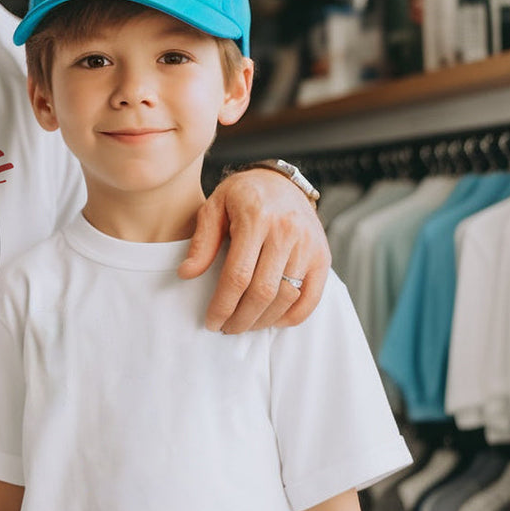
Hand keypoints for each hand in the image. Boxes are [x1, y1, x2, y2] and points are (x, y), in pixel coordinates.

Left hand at [180, 166, 328, 332]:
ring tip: (244, 325)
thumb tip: (186, 274)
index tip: (211, 322)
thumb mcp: (214, 208)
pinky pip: (311, 296)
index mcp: (256, 218)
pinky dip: (293, 316)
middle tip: (226, 329)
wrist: (280, 181)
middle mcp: (287, 231)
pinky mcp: (323, 255)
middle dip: (241, 318)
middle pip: (263, 291)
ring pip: (286, 297)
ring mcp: (309, 244)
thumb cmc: (241, 196)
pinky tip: (272, 320)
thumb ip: (202, 242)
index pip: (238, 275)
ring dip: (263, 320)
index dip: (223, 305)